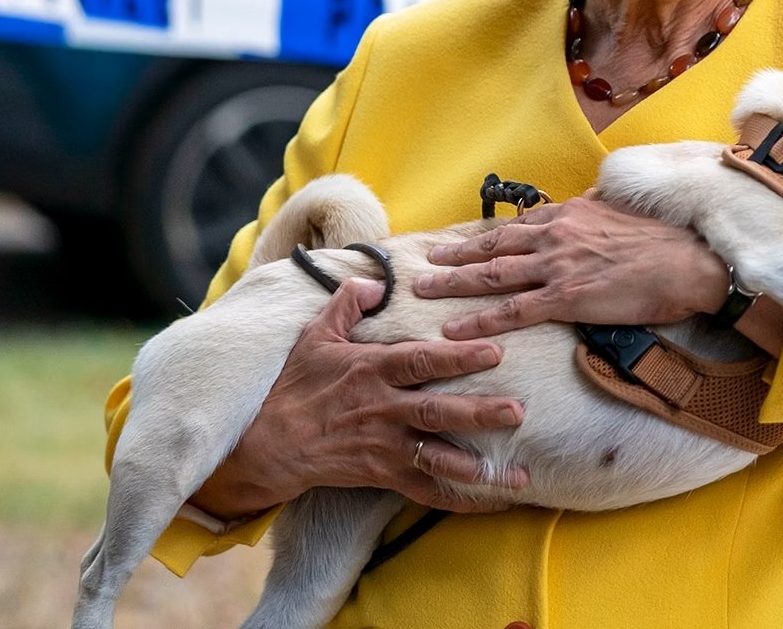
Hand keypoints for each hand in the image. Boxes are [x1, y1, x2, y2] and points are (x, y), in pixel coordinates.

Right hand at [188, 280, 530, 519]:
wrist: (265, 444)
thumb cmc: (294, 386)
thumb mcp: (315, 336)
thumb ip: (347, 304)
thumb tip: (375, 280)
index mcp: (372, 371)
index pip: (420, 361)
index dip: (457, 356)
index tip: (494, 352)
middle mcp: (382, 409)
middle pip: (437, 411)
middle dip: (479, 412)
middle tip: (518, 411)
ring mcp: (383, 446)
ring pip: (437, 457)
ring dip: (477, 466)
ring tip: (517, 472)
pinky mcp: (382, 475)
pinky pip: (426, 491)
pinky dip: (461, 500)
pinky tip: (494, 503)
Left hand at [415, 195, 728, 337]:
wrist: (690, 263)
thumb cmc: (666, 244)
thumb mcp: (625, 213)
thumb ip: (601, 209)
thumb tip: (594, 200)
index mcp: (571, 215)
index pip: (518, 226)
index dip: (487, 236)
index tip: (464, 241)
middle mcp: (557, 235)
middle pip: (494, 246)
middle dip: (457, 254)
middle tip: (429, 260)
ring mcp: (558, 266)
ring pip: (493, 275)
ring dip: (454, 283)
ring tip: (424, 290)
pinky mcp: (566, 298)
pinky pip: (512, 311)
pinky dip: (480, 321)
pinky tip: (456, 330)